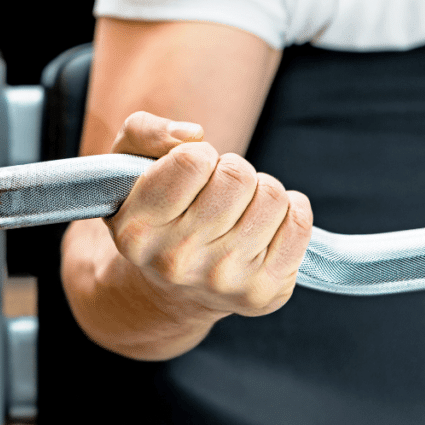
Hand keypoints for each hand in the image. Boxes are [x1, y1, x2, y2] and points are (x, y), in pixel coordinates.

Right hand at [105, 111, 312, 318]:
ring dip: (260, 190)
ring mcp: (222, 280)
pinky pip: (299, 224)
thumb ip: (144, 132)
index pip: (191, 162)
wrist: (171, 292)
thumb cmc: (155, 213)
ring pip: (272, 197)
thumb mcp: (126, 167)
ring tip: (239, 207)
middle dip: (231, 170)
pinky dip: (290, 210)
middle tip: (218, 189)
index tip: (192, 170)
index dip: (199, 154)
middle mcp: (175, 260)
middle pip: (236, 177)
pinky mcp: (262, 292)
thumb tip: (194, 134)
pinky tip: (264, 222)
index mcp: (136, 229)